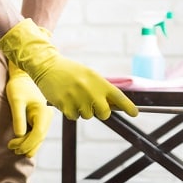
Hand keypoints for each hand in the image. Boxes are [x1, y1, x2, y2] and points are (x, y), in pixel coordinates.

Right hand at [0, 18, 137, 120]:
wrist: (47, 66)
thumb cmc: (70, 72)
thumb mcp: (88, 75)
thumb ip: (100, 89)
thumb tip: (112, 105)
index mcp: (98, 81)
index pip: (118, 96)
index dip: (128, 106)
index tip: (135, 113)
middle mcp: (90, 90)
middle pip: (104, 113)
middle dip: (100, 112)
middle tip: (91, 103)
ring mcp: (78, 99)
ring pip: (87, 116)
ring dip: (82, 110)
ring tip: (74, 96)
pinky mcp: (65, 105)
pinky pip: (73, 117)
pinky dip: (70, 111)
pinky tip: (66, 100)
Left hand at [5, 63, 52, 156]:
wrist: (23, 77)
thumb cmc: (18, 87)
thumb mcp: (16, 100)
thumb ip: (18, 118)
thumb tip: (20, 135)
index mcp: (44, 112)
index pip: (38, 134)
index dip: (26, 143)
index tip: (13, 146)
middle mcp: (48, 117)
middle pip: (39, 138)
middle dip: (26, 146)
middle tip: (11, 147)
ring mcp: (45, 120)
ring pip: (38, 138)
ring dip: (27, 145)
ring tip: (13, 147)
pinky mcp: (40, 120)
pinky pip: (36, 134)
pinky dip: (29, 140)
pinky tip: (19, 143)